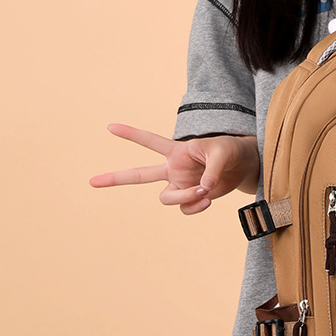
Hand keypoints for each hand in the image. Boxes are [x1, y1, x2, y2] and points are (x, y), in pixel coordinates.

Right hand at [90, 124, 259, 214]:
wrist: (244, 166)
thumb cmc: (231, 151)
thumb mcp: (222, 153)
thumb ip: (211, 170)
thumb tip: (202, 189)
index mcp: (177, 151)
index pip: (150, 142)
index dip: (131, 135)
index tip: (110, 126)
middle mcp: (174, 169)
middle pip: (139, 174)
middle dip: (116, 178)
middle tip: (92, 181)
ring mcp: (181, 185)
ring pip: (166, 199)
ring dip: (183, 197)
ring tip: (204, 189)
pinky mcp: (191, 197)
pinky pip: (186, 208)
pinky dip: (196, 206)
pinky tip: (208, 198)